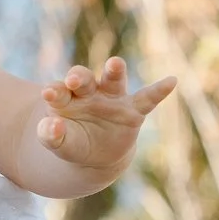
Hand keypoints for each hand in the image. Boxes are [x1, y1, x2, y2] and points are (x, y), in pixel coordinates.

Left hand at [36, 57, 173, 174]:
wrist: (94, 155)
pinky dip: (159, 90)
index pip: (59, 90)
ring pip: (113, 79)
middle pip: (83, 79)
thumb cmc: (72, 142)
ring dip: (114, 70)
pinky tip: (171, 81)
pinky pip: (147, 98)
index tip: (47, 93)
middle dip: (79, 76)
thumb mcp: (59, 143)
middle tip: (74, 80)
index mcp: (66, 98)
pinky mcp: (132, 110)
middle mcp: (88, 92)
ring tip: (114, 64)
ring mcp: (111, 98)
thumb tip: (50, 126)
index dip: (54, 91)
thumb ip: (51, 136)